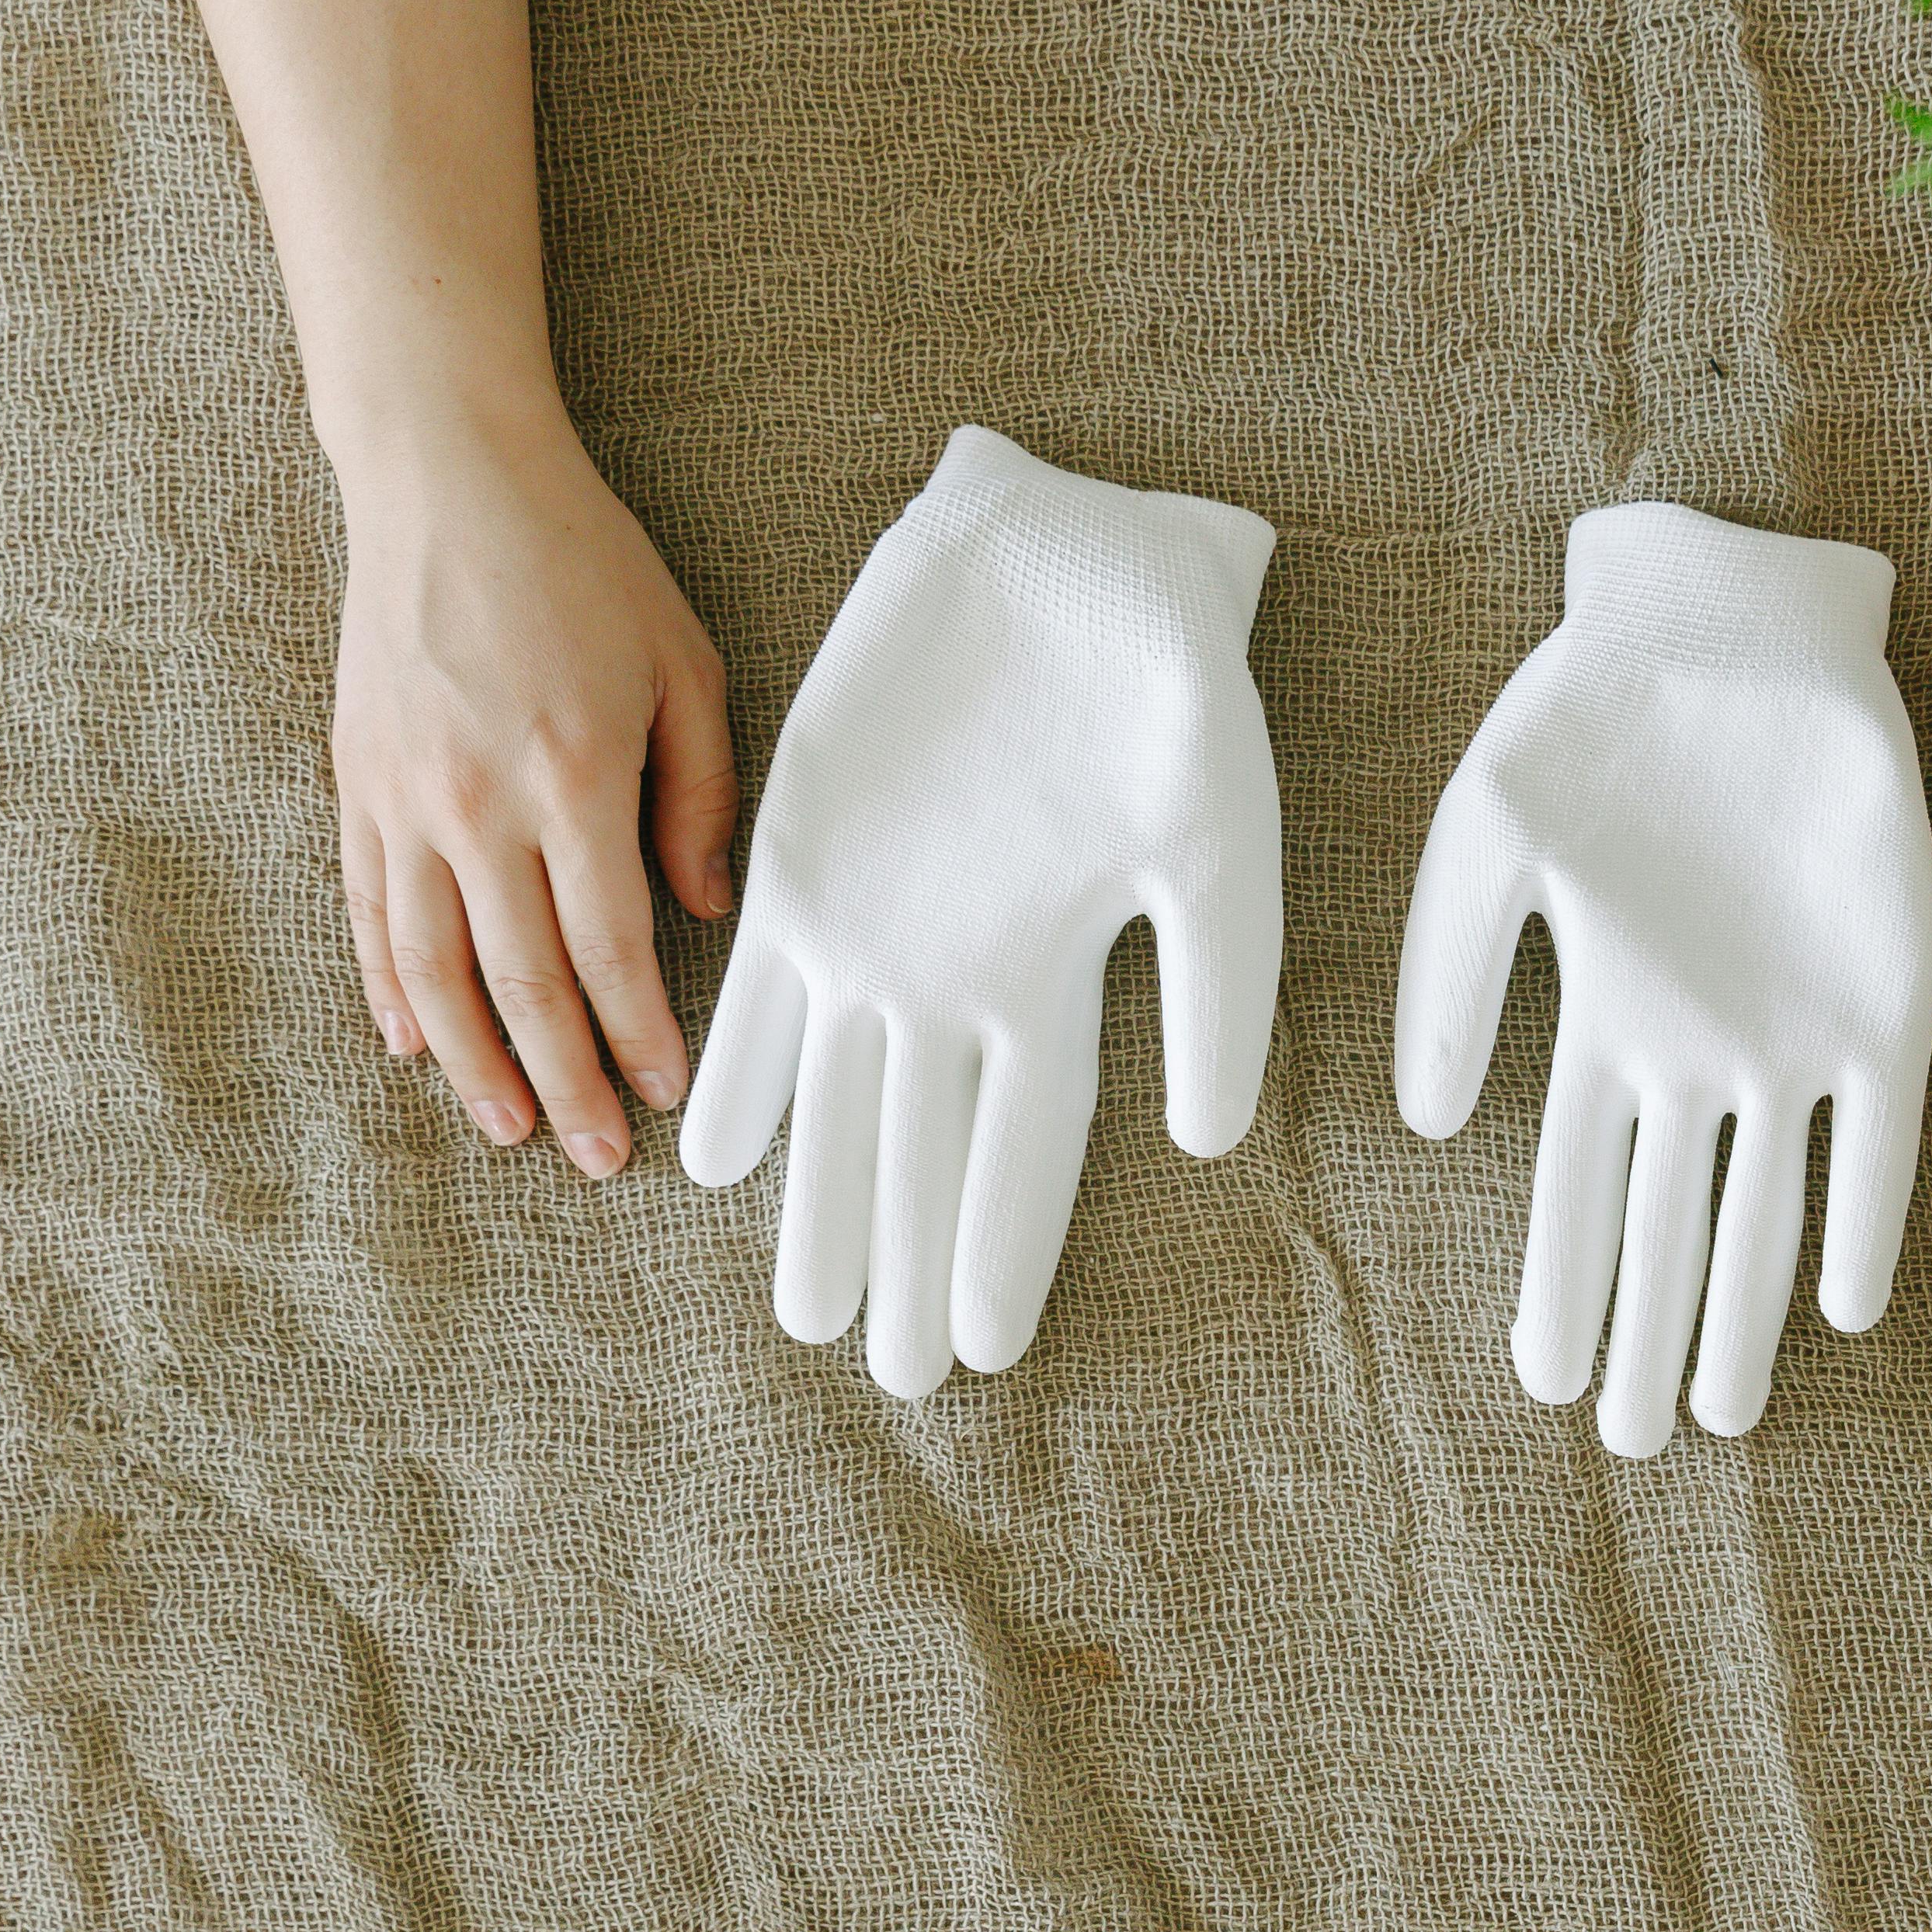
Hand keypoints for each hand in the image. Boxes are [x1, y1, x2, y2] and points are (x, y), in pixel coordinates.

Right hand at [329, 403, 738, 1174]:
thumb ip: (702, 794)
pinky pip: (369, 913)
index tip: (663, 1096)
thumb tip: (703, 910)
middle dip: (562, 1082)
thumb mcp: (684, 663)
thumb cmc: (583, 564)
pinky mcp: (356, 783)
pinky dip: (389, 989)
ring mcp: (405, 798)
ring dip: (472, 1064)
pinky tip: (414, 1047)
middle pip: (521, 983)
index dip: (638, 1035)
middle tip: (594, 1156)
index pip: (611, 948)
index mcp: (575, 776)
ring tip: (508, 1129)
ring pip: (433, 968)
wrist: (447, 477)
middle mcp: (481, 803)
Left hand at [683, 430, 1282, 1399]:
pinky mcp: (803, 856)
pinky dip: (743, 1074)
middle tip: (892, 1373)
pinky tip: (713, 1156)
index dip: (1005, 1247)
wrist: (1072, 558)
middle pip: (928, 1151)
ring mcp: (876, 925)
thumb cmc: (1170, 689)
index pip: (1029, 1148)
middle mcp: (960, 976)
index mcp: (1060, 979)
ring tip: (805, 1308)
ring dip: (823, 1202)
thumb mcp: (1217, 833)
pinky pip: (763, 991)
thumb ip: (1217, 984)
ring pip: (842, 1098)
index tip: (988, 1348)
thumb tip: (1209, 1136)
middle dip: (910, 1260)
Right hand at [1397, 506, 1931, 1456]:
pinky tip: (1847, 1306)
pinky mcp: (1883, 997)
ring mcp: (1792, 1030)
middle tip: (1636, 1441)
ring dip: (1743, 1312)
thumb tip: (1427, 1119)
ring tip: (1727, 1411)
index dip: (1561, 1292)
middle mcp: (1697, 1048)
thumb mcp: (1487, 835)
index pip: (1575, 1194)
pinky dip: (1861, 1220)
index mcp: (1604, 1021)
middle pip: (1668, 1228)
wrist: (1728, 629)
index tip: (1544, 1382)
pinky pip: (1874, 1136)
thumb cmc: (1595, 716)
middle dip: (1651, 1338)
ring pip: (1765, 1208)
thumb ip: (1447, 973)